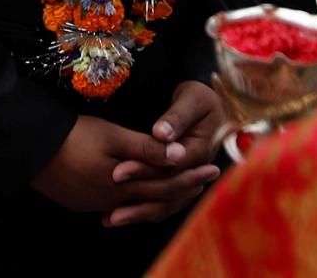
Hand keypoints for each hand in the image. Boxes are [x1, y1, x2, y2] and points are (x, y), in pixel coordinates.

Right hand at [31, 114, 219, 223]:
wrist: (29, 149)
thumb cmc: (73, 136)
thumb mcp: (113, 136)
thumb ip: (147, 148)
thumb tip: (180, 154)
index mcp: (123, 187)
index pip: (166, 186)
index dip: (191, 177)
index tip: (214, 168)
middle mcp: (112, 202)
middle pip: (155, 200)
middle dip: (182, 189)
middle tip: (205, 180)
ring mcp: (95, 205)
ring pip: (137, 207)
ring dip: (160, 198)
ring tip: (178, 189)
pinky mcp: (81, 202)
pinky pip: (116, 207)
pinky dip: (135, 203)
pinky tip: (139, 199)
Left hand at [102, 82, 228, 222]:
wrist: (207, 104)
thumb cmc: (198, 97)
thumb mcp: (191, 99)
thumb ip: (176, 117)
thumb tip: (162, 134)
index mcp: (201, 151)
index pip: (170, 168)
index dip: (144, 170)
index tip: (118, 172)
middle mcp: (196, 171)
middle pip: (166, 190)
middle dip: (137, 196)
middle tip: (109, 204)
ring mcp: (188, 180)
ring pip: (165, 203)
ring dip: (138, 212)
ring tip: (110, 219)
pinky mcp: (178, 183)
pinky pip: (163, 203)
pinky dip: (143, 210)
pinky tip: (119, 216)